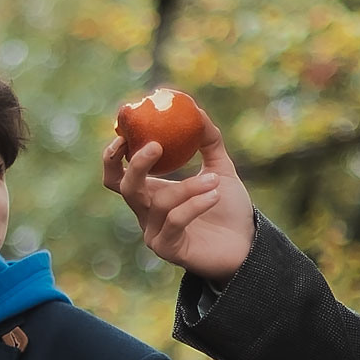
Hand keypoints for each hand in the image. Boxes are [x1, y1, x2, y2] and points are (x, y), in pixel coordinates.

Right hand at [100, 96, 257, 283]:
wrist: (246, 245)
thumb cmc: (228, 209)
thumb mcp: (219, 169)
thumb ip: (208, 141)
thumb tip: (197, 110)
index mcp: (151, 193)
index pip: (116, 175)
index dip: (113, 155)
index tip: (125, 132)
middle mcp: (146, 213)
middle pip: (124, 187)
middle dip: (137, 165)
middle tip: (157, 145)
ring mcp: (154, 233)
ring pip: (160, 203)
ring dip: (188, 187)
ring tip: (214, 181)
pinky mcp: (167, 249)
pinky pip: (176, 220)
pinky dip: (196, 204)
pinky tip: (215, 195)